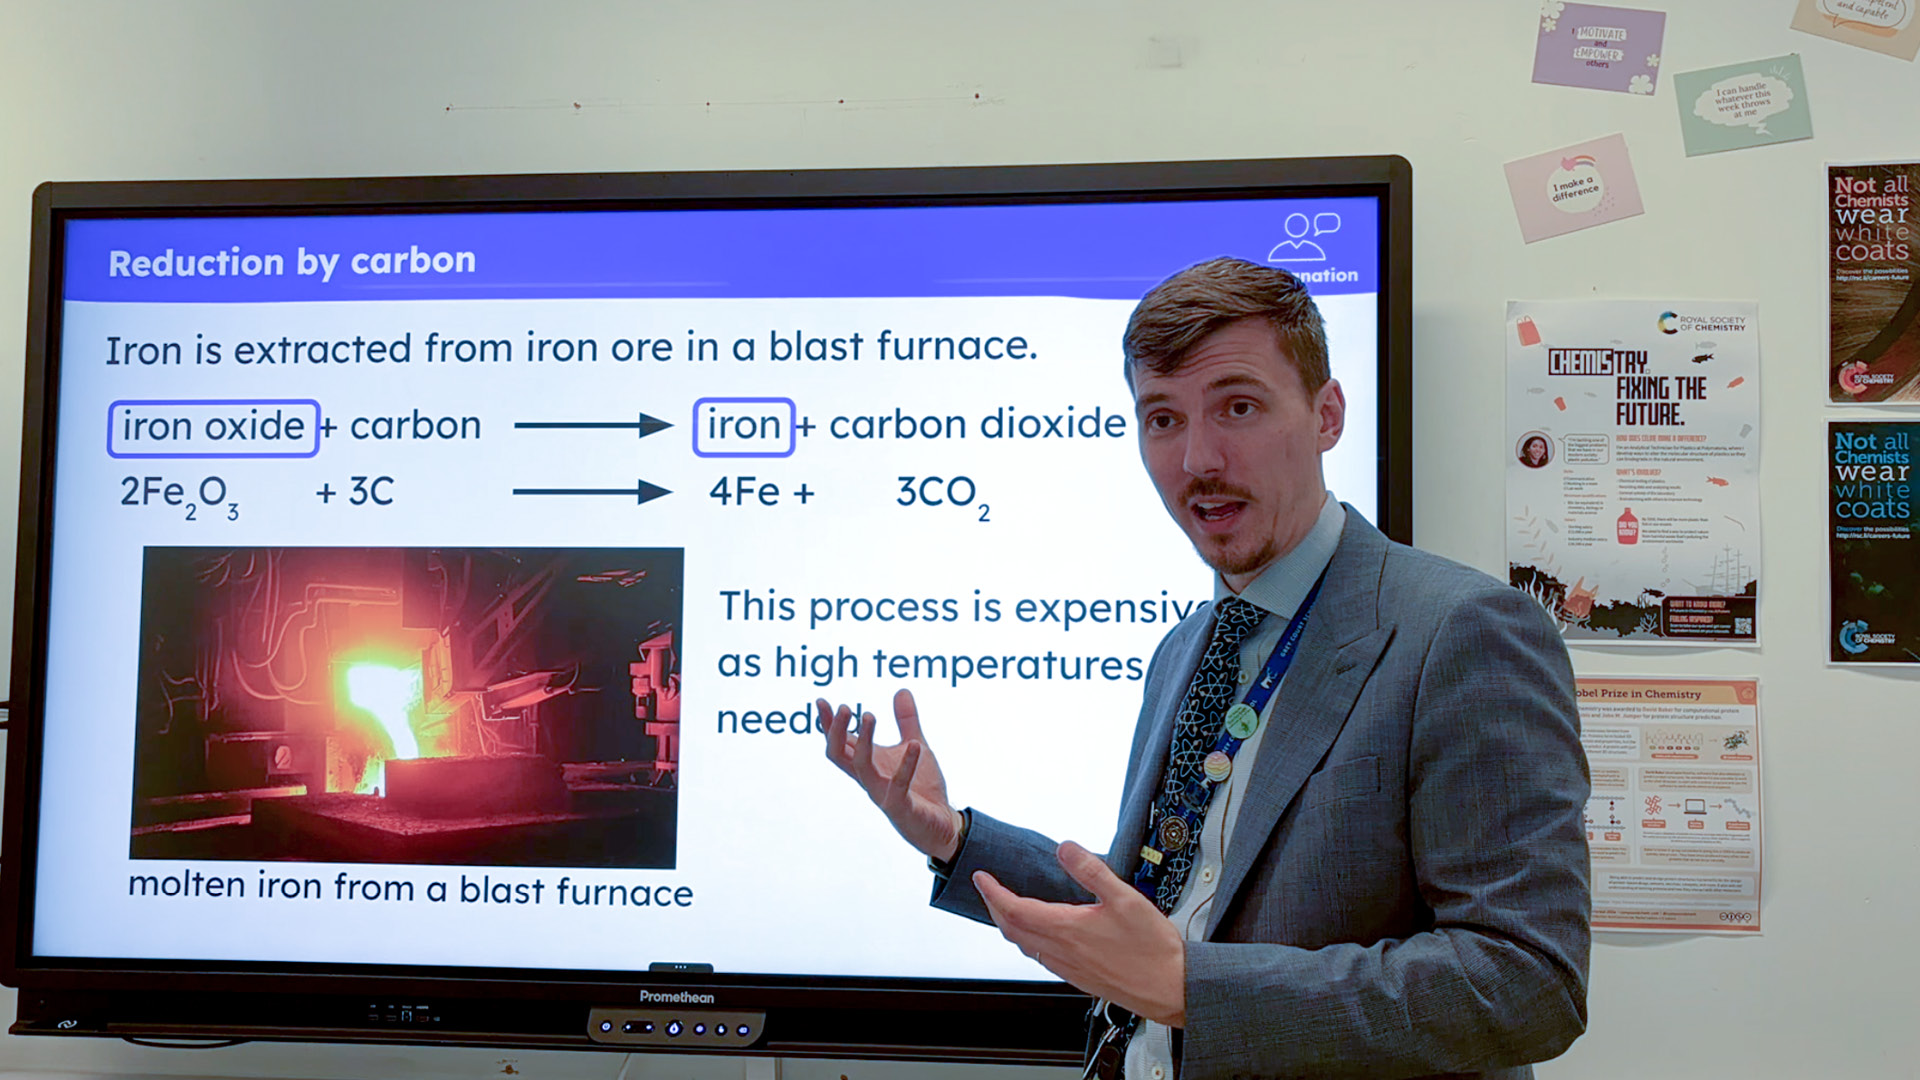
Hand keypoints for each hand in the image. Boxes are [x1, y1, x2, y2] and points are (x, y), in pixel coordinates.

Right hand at [819, 689, 963, 861]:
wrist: (942, 824)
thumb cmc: (923, 788)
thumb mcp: (915, 745)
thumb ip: (907, 721)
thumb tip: (901, 690)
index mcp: (868, 765)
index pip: (840, 743)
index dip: (829, 724)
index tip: (821, 701)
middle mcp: (869, 779)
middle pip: (838, 755)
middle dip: (836, 731)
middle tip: (843, 706)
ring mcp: (882, 794)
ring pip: (862, 767)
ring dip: (864, 740)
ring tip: (869, 715)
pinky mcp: (900, 807)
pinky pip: (898, 786)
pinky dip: (906, 764)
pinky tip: (915, 744)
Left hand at [974, 841, 1186, 1027]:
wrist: (1170, 988)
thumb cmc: (1152, 949)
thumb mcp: (1125, 898)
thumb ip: (1091, 871)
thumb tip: (1065, 848)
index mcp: (1067, 929)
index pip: (1014, 909)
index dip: (992, 892)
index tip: (982, 877)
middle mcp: (1061, 951)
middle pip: (1011, 929)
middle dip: (994, 907)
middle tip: (988, 889)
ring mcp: (1068, 967)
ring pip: (1024, 945)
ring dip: (1009, 925)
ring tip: (1007, 907)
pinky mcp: (1078, 977)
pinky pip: (1040, 957)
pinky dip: (1028, 940)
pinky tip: (1040, 933)